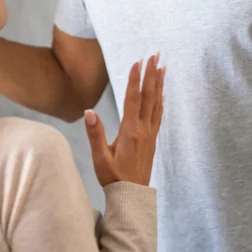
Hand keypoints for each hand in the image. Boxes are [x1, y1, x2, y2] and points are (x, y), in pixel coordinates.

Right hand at [84, 55, 164, 186]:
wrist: (132, 195)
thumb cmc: (113, 178)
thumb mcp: (100, 158)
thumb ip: (95, 134)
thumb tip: (89, 111)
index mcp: (130, 131)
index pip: (133, 99)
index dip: (135, 79)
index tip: (138, 62)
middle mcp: (143, 129)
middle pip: (148, 97)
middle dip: (151, 75)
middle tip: (155, 55)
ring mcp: (150, 134)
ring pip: (156, 103)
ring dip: (159, 84)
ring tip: (162, 67)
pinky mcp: (152, 140)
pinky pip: (158, 115)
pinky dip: (160, 101)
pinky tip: (162, 94)